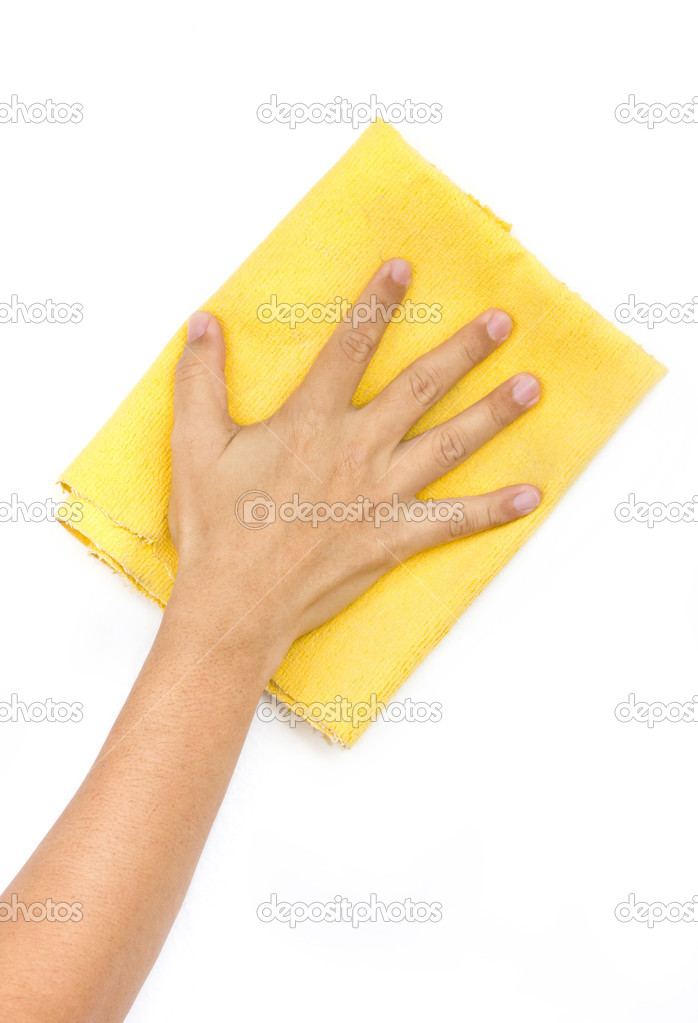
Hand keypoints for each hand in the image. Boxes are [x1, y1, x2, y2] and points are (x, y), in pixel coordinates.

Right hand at [168, 258, 541, 646]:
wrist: (235, 603)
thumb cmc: (215, 528)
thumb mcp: (192, 446)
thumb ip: (199, 381)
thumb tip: (203, 324)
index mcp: (311, 421)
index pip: (350, 347)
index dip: (377, 304)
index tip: (404, 269)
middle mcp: (357, 449)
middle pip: (420, 388)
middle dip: (464, 350)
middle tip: (503, 322)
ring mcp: (382, 495)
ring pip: (450, 444)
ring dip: (493, 413)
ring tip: (532, 387)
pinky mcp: (393, 537)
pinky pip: (453, 521)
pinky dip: (493, 510)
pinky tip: (530, 496)